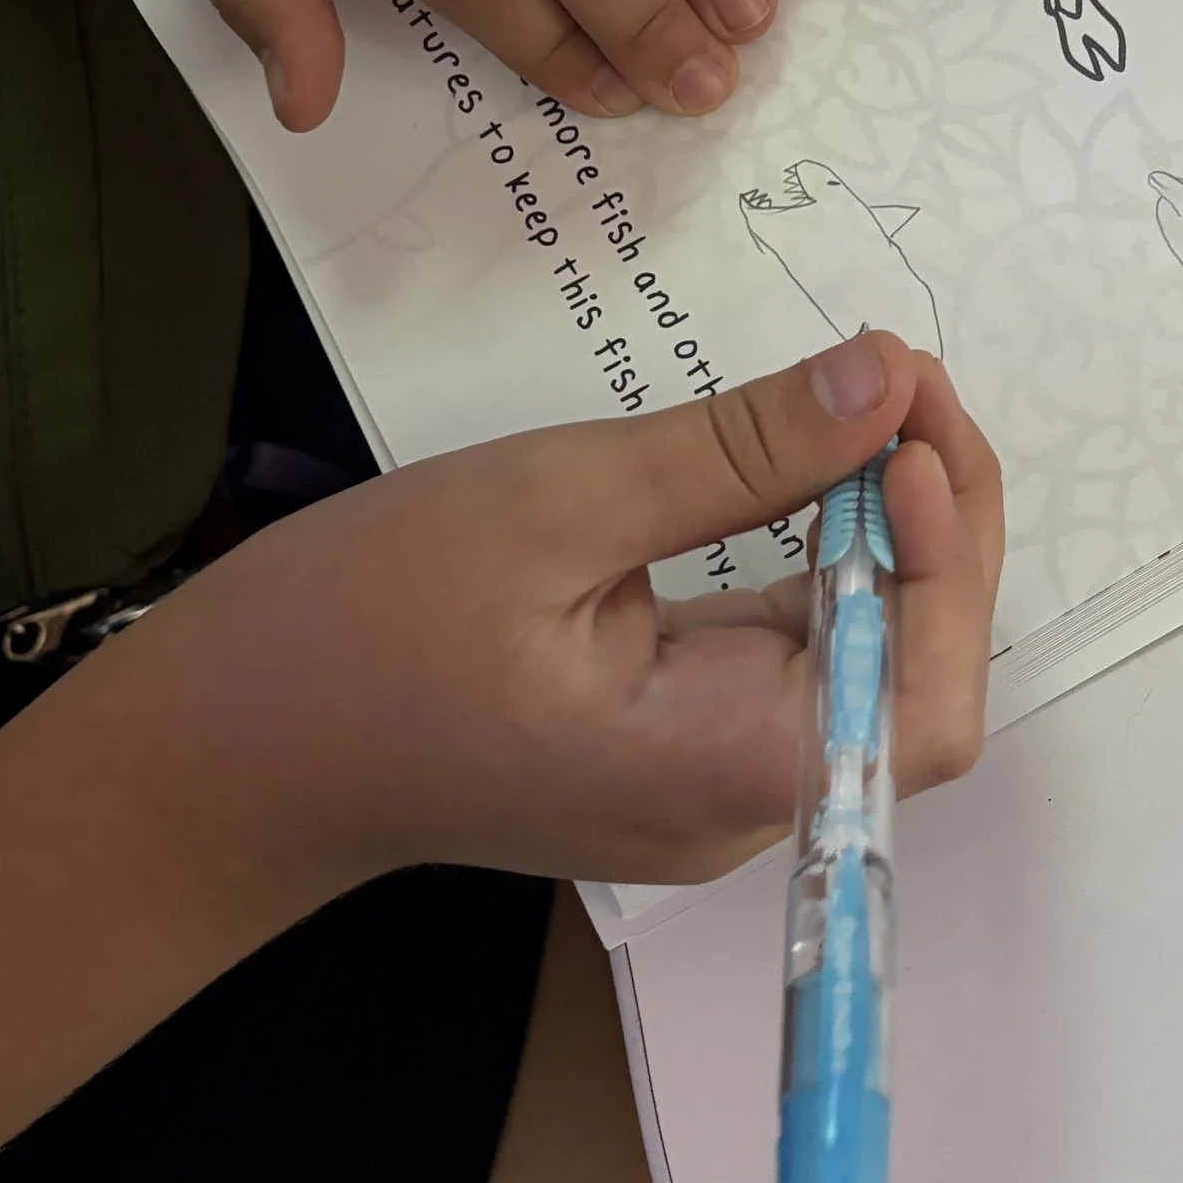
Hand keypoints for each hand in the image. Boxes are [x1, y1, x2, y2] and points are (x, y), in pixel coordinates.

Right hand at [94, 334, 1002, 901]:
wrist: (230, 747)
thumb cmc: (358, 628)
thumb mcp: (553, 503)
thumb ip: (738, 453)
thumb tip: (887, 383)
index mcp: (719, 768)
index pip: (921, 689)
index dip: (953, 551)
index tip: (908, 412)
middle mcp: (740, 802)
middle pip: (915, 678)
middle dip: (941, 523)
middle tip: (900, 380)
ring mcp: (711, 783)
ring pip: (866, 661)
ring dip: (891, 529)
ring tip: (870, 398)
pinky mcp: (680, 745)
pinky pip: (796, 657)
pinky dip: (826, 555)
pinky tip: (810, 465)